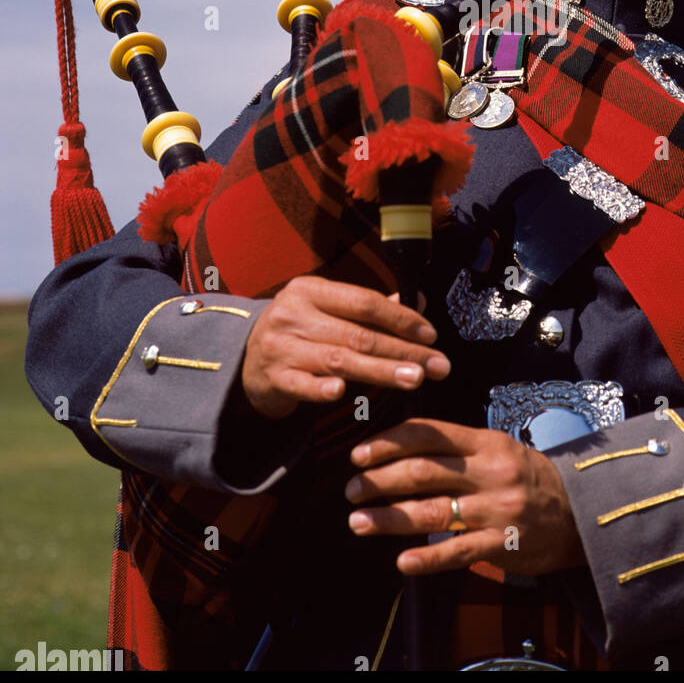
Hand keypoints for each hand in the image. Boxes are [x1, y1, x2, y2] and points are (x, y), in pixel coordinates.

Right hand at [241, 275, 449, 418]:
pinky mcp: (273, 377)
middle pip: (358, 334)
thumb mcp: (327, 310)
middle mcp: (294, 314)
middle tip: (437, 366)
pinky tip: (343, 392)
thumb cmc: (300, 332)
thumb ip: (368, 308)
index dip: (401, 318)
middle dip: (403, 351)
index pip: (364, 301)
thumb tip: (417, 299)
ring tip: (414, 379)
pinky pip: (302, 385)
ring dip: (381, 371)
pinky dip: (322, 388)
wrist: (246, 361)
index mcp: (311, 290)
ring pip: (339, 360)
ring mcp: (280, 346)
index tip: (431, 336)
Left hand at [344, 418, 585, 575]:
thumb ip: (457, 448)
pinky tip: (402, 561)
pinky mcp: (504, 544)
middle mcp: (490, 472)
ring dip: (390, 518)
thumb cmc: (529, 479)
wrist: (582, 513)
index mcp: (486, 443)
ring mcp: (498, 509)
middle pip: (424, 471)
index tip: (359, 454)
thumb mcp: (498, 450)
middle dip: (379, 481)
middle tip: (350, 490)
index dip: (389, 443)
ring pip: (433, 512)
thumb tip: (402, 447)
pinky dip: (428, 558)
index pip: (429, 434)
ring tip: (359, 522)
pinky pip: (458, 552)